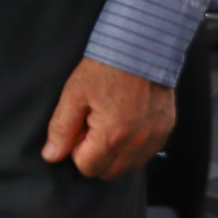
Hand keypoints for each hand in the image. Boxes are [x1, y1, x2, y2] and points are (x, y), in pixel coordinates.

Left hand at [42, 57, 175, 180]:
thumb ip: (61, 129)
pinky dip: (134, 146)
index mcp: (113, 135)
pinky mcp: (166, 129)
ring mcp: (155, 137)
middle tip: (93, 125)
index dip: (77, 150)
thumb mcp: (74, 94)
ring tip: (110, 121)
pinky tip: (126, 121)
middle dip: (95, 155)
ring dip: (115, 153)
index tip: (79, 128)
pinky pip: (146, 153)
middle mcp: (137, 142)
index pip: (87, 167)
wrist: (140, 45)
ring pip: (129, 166)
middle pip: (108, 172)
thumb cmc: (107, 66)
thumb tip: (52, 155)